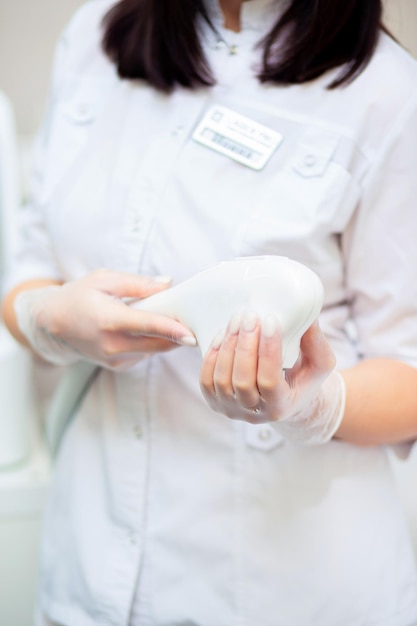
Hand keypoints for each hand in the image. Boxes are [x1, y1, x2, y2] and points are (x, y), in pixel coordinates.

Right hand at [14, 269, 196, 368]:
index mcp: (109, 320)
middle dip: (178, 334)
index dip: (172, 330)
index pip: (147, 326)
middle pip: (158, 343)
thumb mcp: (105, 279)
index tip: (192, 335)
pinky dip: (150, 341)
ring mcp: (115, 358)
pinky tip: (142, 329)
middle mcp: (112, 344)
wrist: (53, 323)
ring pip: (153, 349)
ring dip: (165, 336)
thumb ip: (138, 283)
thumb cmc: (79, 296)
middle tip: (192, 318)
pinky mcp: (118, 365)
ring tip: (163, 317)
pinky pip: (144, 353)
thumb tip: (167, 284)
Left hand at [200, 312, 344, 444]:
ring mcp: (230, 408)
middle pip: (243, 380)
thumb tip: (307, 314)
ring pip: (222, 379)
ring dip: (228, 346)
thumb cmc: (302, 377)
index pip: (270, 381)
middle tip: (250, 316)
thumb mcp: (320, 363)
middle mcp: (253, 413)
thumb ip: (315, 341)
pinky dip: (211, 356)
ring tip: (236, 320)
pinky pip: (206, 379)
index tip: (271, 321)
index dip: (268, 351)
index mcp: (281, 406)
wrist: (283, 397)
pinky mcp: (214, 401)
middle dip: (245, 345)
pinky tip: (222, 335)